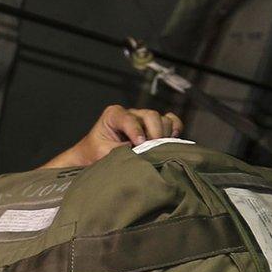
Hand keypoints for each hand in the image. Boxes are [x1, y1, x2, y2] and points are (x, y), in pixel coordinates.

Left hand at [38, 105, 183, 168]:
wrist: (96, 157)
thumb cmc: (96, 153)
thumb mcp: (101, 153)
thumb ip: (117, 151)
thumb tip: (137, 153)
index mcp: (114, 115)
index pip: (129, 118)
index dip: (135, 130)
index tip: (139, 144)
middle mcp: (132, 114)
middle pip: (151, 116)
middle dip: (154, 133)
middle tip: (153, 149)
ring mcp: (145, 120)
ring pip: (163, 119)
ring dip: (164, 134)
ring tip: (159, 149)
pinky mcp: (156, 127)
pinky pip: (171, 120)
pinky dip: (175, 128)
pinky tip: (171, 139)